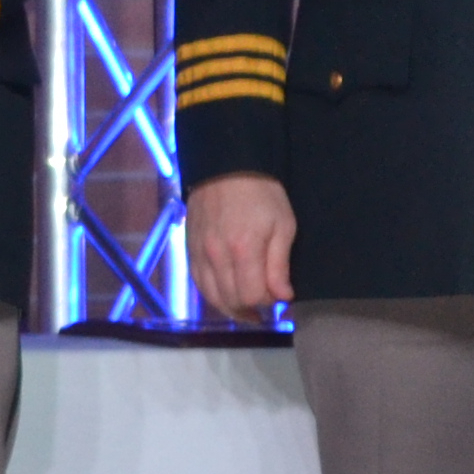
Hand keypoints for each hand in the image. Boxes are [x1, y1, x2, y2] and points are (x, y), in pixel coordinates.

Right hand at [186, 173, 296, 316]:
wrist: (226, 164)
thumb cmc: (262, 193)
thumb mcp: (283, 224)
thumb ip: (279, 265)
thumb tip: (282, 297)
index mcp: (244, 250)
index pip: (252, 296)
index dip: (268, 302)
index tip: (279, 297)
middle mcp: (217, 256)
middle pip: (231, 301)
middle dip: (251, 308)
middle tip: (265, 305)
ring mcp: (200, 253)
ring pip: (212, 297)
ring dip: (231, 307)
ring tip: (247, 309)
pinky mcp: (189, 248)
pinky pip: (198, 283)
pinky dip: (212, 295)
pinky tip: (225, 295)